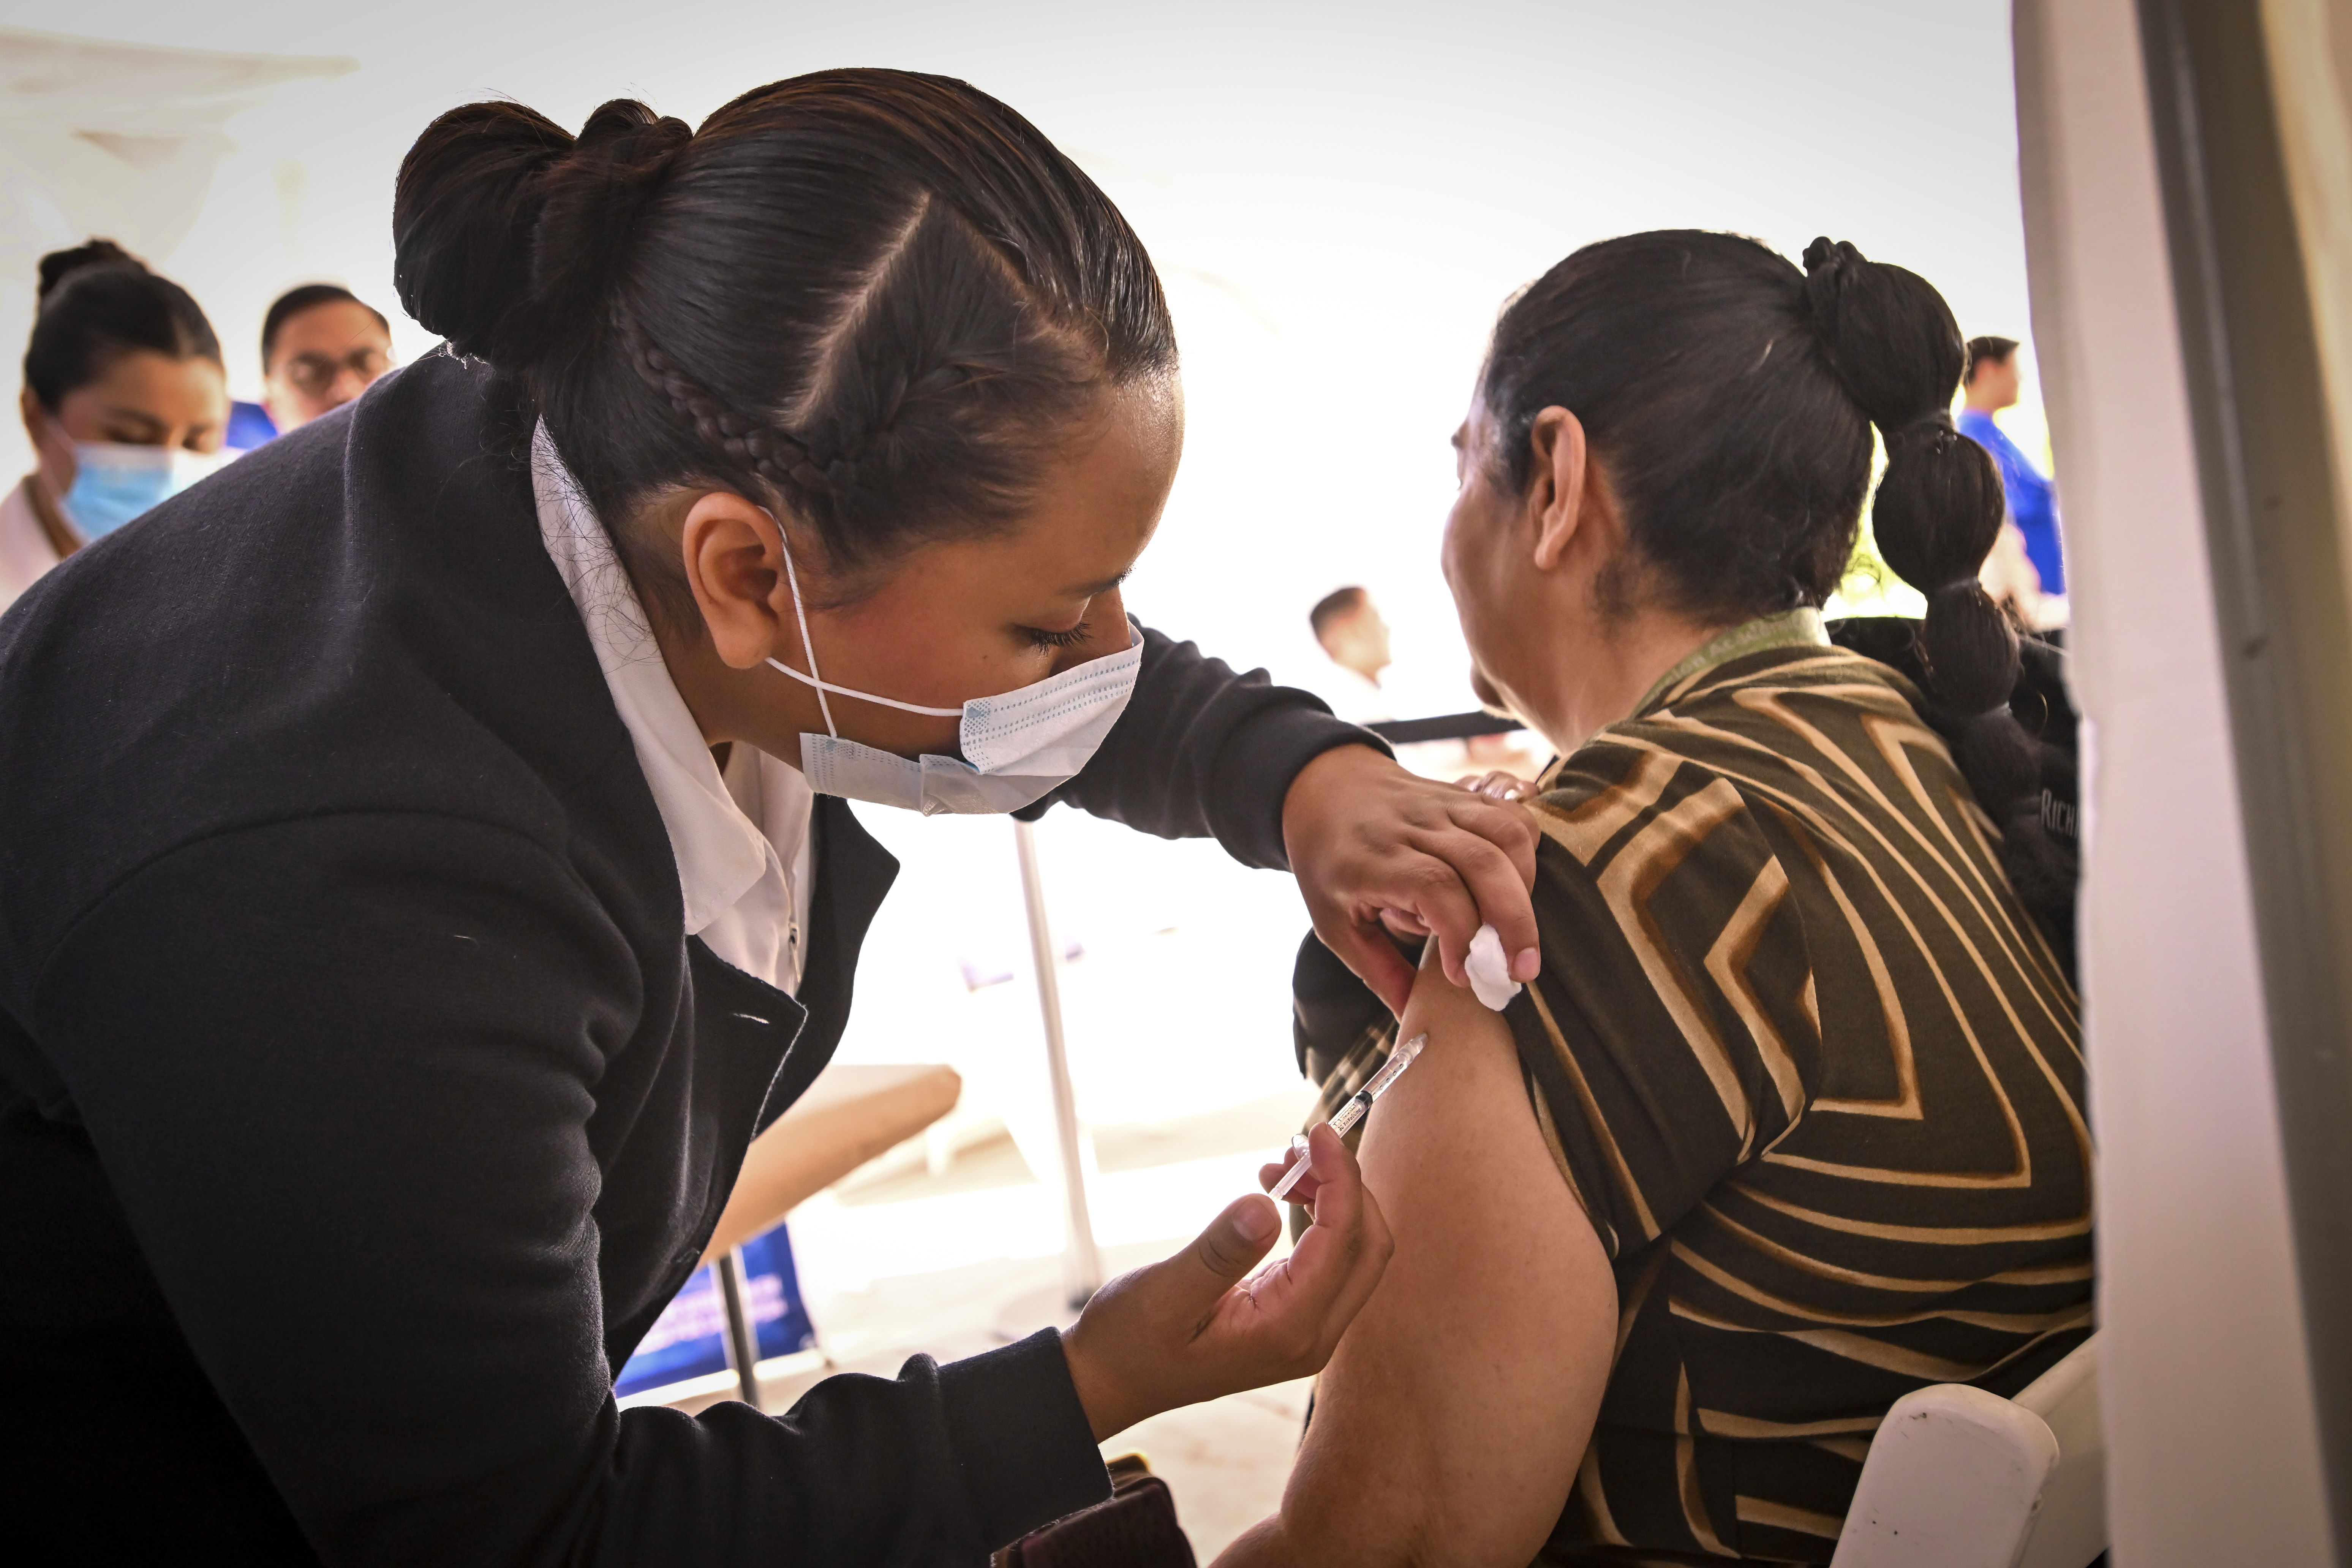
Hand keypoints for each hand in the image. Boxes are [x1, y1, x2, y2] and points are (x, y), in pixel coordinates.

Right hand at [1061, 1124, 1392, 1440]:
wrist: (1112, 1383)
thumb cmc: (1129, 1344)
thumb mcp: (1163, 1294)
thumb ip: (1218, 1254)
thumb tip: (1266, 1206)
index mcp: (1286, 1331)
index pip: (1344, 1242)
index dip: (1341, 1179)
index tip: (1319, 1131)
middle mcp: (1310, 1338)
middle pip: (1369, 1249)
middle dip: (1346, 1187)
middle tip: (1300, 1146)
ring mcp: (1306, 1332)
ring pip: (1354, 1254)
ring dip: (1333, 1200)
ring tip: (1283, 1166)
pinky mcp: (1294, 1320)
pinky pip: (1330, 1262)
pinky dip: (1319, 1219)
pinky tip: (1283, 1194)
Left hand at [1282, 744, 1540, 1013]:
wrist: (1324, 787)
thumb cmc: (1327, 861)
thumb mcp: (1333, 922)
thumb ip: (1377, 970)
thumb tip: (1415, 1018)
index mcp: (1372, 860)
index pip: (1435, 888)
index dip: (1460, 934)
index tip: (1463, 976)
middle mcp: (1411, 826)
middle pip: (1483, 863)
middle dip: (1514, 922)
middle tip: (1520, 972)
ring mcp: (1441, 805)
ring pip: (1506, 834)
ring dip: (1525, 888)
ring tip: (1519, 933)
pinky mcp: (1464, 795)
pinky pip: (1512, 815)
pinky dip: (1527, 853)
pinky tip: (1519, 888)